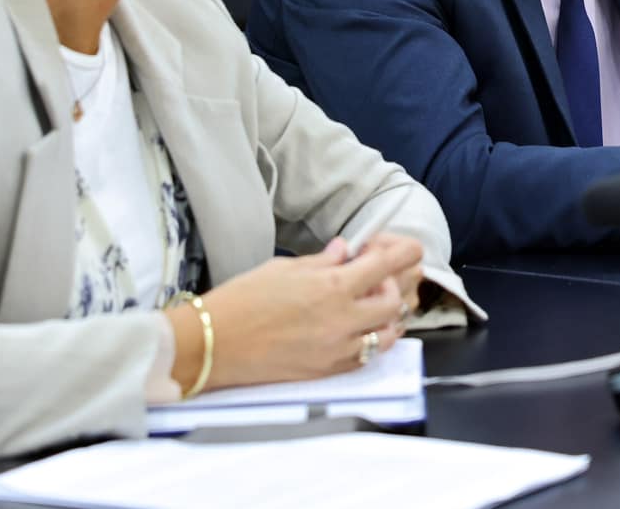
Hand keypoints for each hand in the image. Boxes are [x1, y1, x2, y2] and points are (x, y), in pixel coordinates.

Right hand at [177, 233, 422, 391]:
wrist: (214, 345)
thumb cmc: (242, 299)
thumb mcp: (284, 268)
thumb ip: (323, 261)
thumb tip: (346, 250)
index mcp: (333, 285)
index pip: (388, 264)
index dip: (404, 251)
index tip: (405, 248)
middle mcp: (344, 319)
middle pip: (395, 300)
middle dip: (392, 284)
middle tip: (373, 277)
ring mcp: (339, 349)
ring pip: (389, 333)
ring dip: (386, 316)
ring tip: (367, 305)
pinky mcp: (329, 371)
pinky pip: (367, 357)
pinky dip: (370, 341)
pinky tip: (355, 330)